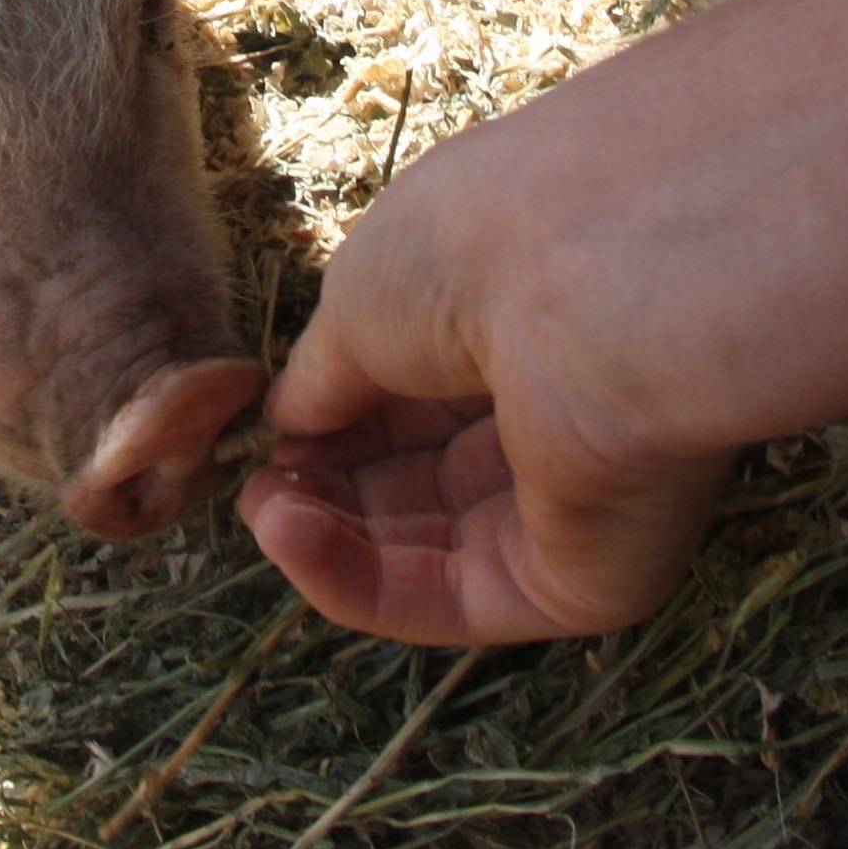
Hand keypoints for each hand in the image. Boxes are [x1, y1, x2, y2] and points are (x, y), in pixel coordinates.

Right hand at [238, 136, 732, 643]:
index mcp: (520, 316)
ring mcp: (579, 499)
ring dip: (328, 534)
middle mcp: (561, 405)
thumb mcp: (361, 295)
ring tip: (260, 508)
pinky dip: (358, 579)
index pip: (418, 391)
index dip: (333, 416)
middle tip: (255, 481)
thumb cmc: (476, 249)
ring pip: (432, 548)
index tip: (264, 425)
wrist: (592, 286)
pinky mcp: (585, 580)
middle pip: (424, 476)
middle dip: (327, 482)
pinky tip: (286, 534)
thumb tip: (286, 421)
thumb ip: (323, 375)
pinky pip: (457, 599)